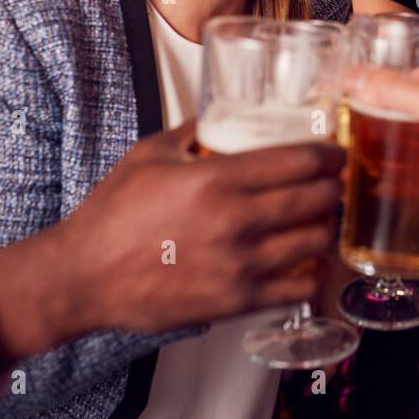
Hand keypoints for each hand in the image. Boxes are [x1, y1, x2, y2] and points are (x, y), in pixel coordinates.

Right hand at [0, 120, 344, 367]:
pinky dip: (315, 274)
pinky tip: (310, 263)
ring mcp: (240, 265)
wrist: (82, 277)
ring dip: (328, 228)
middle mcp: (236, 221)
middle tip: (334, 185)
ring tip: (324, 220)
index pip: (301, 161)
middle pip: (319, 199)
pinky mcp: (237, 301)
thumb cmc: (112, 214)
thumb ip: (192, 131)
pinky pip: (301, 288)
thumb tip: (221, 117)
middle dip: (335, 188)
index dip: (331, 155)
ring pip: (317, 242)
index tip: (337, 154)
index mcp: (217, 179)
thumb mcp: (150, 154)